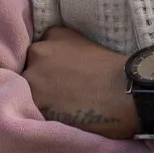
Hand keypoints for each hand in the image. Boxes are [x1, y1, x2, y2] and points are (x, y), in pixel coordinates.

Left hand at [23, 27, 138, 138]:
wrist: (126, 93)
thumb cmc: (116, 72)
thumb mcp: (89, 46)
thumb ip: (66, 50)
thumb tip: (58, 68)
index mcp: (54, 34)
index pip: (40, 50)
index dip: (48, 65)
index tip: (60, 75)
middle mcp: (38, 52)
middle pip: (29, 69)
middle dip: (40, 81)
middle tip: (61, 94)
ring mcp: (33, 78)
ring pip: (26, 91)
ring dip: (39, 99)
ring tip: (60, 109)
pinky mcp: (35, 103)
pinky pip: (30, 110)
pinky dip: (42, 114)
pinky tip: (59, 118)